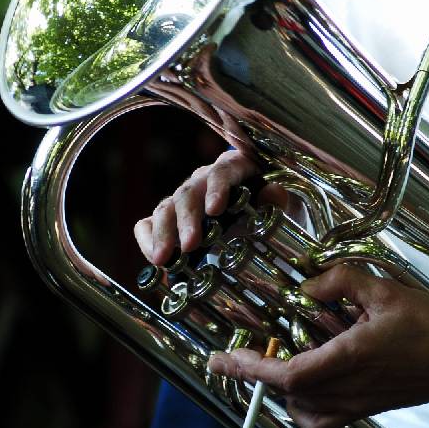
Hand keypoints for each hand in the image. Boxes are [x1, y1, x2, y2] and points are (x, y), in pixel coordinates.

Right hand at [133, 149, 288, 264]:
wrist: (258, 225)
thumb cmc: (268, 211)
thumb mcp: (281, 206)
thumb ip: (276, 201)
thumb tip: (274, 193)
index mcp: (233, 168)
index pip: (222, 172)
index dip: (217, 188)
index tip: (215, 210)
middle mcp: (203, 180)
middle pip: (188, 192)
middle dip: (187, 219)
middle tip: (190, 244)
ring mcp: (182, 199)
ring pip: (165, 207)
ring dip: (164, 234)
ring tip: (164, 259)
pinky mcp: (167, 218)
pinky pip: (147, 223)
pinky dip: (147, 240)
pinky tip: (155, 259)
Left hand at [208, 264, 428, 427]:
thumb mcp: (385, 289)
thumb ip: (341, 282)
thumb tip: (306, 285)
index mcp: (351, 358)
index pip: (288, 373)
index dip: (251, 368)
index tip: (223, 358)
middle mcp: (349, 388)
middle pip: (286, 392)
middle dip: (250, 375)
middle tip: (227, 358)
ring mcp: (356, 404)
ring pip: (300, 410)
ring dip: (274, 389)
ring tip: (263, 364)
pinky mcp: (365, 411)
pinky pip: (322, 424)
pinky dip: (301, 412)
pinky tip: (299, 392)